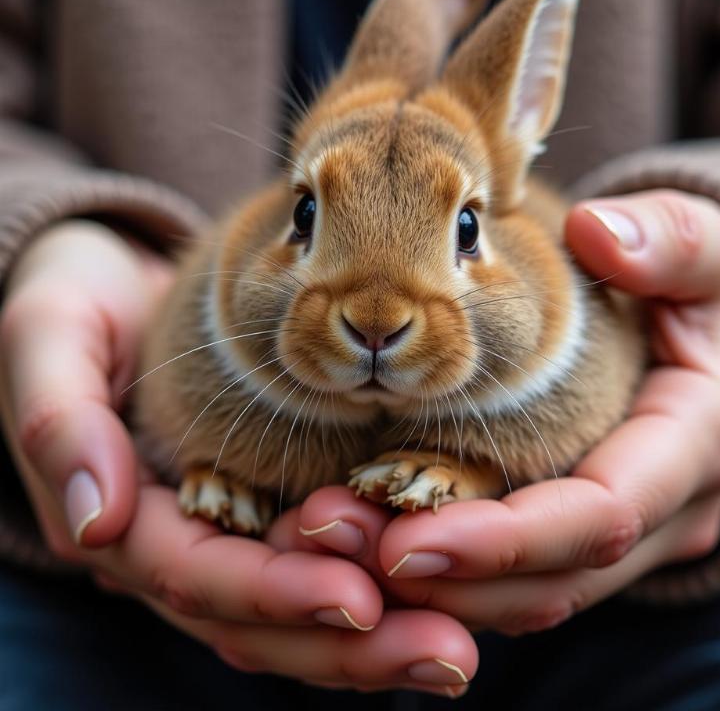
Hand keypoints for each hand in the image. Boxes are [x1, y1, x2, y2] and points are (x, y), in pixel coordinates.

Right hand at [0, 220, 476, 693]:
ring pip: (297, 607)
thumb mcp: (48, 336)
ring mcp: (228, 526)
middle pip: (260, 617)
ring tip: (458, 650)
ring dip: (378, 636)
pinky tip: (443, 595)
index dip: (271, 594)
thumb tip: (94, 521)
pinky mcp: (269, 500)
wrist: (118, 273)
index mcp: (122, 514)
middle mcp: (179, 538)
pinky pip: (321, 559)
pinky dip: (378, 584)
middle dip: (350, 646)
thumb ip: (59, 423)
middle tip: (448, 658)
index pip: (195, 576)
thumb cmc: (75, 295)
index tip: (357, 602)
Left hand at [292, 190, 719, 632]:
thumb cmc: (705, 293)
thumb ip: (668, 240)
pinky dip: (455, 580)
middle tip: (343, 544)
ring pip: (534, 597)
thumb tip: (597, 233)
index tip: (408, 536)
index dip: (506, 538)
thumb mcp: (706, 251)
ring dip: (440, 590)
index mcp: (696, 445)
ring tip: (342, 547)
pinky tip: (381, 546)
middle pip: (556, 578)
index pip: (601, 516)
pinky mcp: (589, 536)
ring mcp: (632, 536)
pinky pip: (523, 580)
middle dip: (452, 578)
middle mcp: (668, 513)